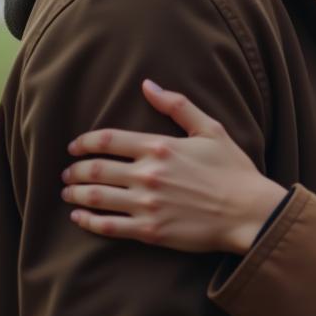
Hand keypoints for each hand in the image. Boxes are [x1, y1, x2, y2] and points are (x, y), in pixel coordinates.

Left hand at [61, 79, 285, 253]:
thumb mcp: (211, 129)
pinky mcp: (150, 230)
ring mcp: (147, 204)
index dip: (85, 142)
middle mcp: (148, 174)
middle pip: (96, 169)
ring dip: (75, 193)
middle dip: (75, 169)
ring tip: (68, 193)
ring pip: (96, 197)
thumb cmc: (233, 169)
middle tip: (67, 172)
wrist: (249, 212)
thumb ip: (177, 105)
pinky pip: (108, 226)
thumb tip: (148, 84)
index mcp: (160, 147)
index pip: (108, 140)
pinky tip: (79, 218)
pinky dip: (88, 221)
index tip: (74, 146)